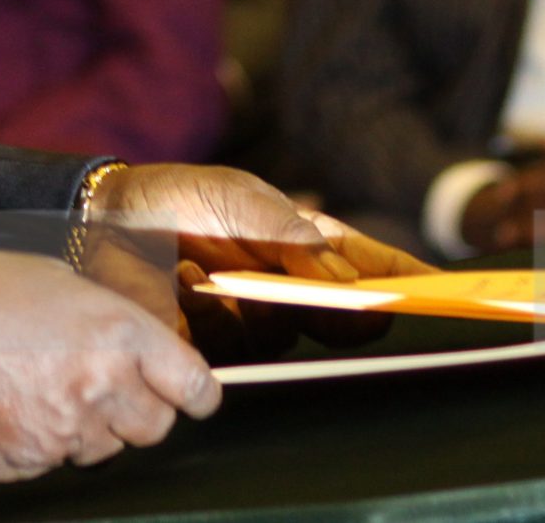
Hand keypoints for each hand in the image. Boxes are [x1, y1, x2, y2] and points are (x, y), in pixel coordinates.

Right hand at [0, 250, 217, 482]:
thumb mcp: (59, 281)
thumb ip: (110, 320)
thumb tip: (141, 348)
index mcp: (117, 334)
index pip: (193, 386)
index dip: (195, 392)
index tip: (192, 392)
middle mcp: (99, 387)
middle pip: (154, 427)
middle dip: (137, 408)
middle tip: (101, 380)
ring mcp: (61, 432)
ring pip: (103, 448)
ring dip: (87, 425)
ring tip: (41, 384)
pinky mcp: (24, 462)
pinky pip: (52, 461)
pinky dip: (38, 441)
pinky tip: (11, 404)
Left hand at [85, 165, 434, 359]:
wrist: (104, 224)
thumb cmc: (174, 197)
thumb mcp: (231, 194)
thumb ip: (284, 225)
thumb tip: (337, 266)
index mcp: (302, 244)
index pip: (367, 266)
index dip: (404, 281)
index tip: (440, 291)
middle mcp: (288, 288)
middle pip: (343, 315)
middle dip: (344, 308)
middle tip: (324, 293)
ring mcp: (255, 322)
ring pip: (288, 334)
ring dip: (254, 301)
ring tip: (204, 266)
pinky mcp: (216, 350)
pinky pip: (236, 351)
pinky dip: (211, 317)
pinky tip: (183, 286)